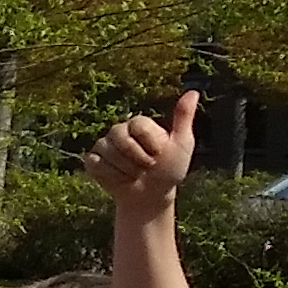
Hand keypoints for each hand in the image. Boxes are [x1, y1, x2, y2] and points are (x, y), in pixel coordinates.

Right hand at [87, 88, 200, 206]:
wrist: (152, 196)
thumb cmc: (168, 169)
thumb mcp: (182, 144)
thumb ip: (184, 117)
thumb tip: (193, 92)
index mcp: (139, 125)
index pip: (138, 124)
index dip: (150, 143)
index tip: (159, 154)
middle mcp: (119, 131)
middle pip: (119, 136)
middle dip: (137, 157)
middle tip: (147, 167)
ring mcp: (104, 146)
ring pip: (108, 151)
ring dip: (126, 169)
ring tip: (135, 174)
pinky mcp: (93, 161)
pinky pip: (95, 163)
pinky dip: (111, 175)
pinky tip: (121, 179)